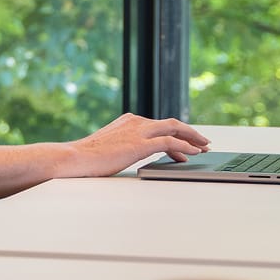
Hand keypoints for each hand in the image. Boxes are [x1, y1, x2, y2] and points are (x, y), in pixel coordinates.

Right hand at [66, 114, 211, 176]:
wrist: (75, 158)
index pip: (158, 125)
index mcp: (128, 121)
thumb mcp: (109, 148)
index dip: (176, 133)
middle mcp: (135, 121)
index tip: (186, 142)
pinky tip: (194, 153)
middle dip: (190, 133)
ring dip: (192, 138)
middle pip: (171, 124)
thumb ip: (124, 146)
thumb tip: (130, 156)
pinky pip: (170, 142)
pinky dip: (185, 146)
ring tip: (204, 148)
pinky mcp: (140, 143)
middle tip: (203, 142)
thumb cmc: (87, 158)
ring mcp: (138, 131)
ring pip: (174, 129)